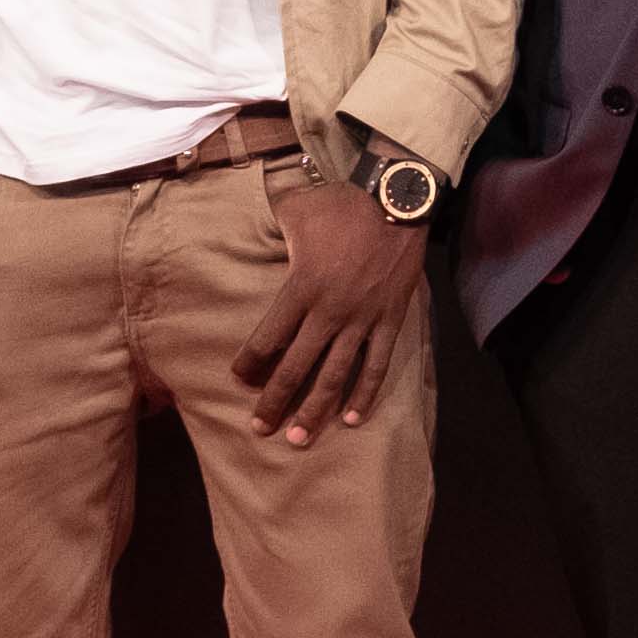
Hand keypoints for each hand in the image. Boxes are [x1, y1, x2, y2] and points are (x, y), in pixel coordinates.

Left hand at [234, 168, 427, 446]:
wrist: (397, 199)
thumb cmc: (342, 203)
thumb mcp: (296, 208)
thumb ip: (271, 225)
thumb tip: (250, 224)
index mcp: (302, 287)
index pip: (268, 338)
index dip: (250, 363)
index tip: (239, 379)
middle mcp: (329, 311)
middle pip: (296, 367)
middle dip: (275, 401)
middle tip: (260, 429)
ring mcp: (362, 320)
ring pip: (334, 376)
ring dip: (315, 410)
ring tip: (299, 439)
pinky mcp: (390, 321)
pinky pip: (376, 365)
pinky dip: (364, 394)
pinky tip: (351, 420)